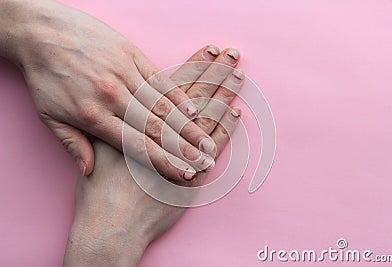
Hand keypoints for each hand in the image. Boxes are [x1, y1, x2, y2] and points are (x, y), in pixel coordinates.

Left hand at [0, 0, 229, 179]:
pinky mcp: (131, 56)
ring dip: (187, 125)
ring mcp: (124, 75)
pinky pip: (159, 79)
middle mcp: (113, 97)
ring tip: (206, 140)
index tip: (184, 174)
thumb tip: (87, 171)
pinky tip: (193, 109)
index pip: (137, 146)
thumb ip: (72, 144)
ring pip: (162, 105)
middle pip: (156, 128)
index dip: (164, 162)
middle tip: (205, 160)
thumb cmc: (45, 75)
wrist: (40, 31)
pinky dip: (177, 95)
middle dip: (184, 148)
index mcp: (93, 116)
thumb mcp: (49, 115)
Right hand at [63, 46, 243, 266]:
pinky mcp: (191, 176)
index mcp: (141, 121)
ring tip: (239, 76)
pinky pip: (212, 148)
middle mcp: (162, 133)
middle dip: (215, 72)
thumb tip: (121, 106)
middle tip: (233, 54)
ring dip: (225, 94)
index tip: (210, 51)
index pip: (174, 85)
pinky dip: (225, 128)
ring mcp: (178, 154)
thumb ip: (113, 125)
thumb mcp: (97, 150)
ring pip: (207, 117)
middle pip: (195, 96)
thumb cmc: (99, 192)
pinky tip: (236, 112)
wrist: (110, 227)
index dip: (194, 66)